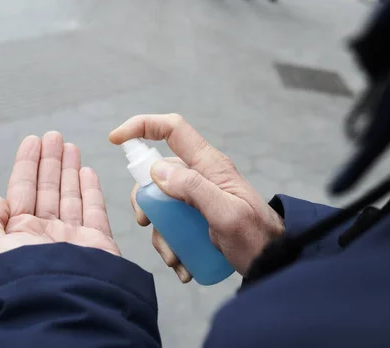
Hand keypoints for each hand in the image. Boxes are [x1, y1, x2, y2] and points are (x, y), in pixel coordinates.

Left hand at [0, 132, 119, 275]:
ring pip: (70, 194)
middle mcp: (45, 233)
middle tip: (54, 136)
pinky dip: (91, 189)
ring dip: (70, 169)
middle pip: (48, 187)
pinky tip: (87, 171)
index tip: (33, 141)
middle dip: (50, 160)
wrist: (61, 301)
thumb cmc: (23, 276)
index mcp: (19, 233)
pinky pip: (94, 209)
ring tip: (70, 146)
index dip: (27, 164)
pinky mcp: (96, 241)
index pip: (22, 190)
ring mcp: (72, 236)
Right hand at [109, 114, 284, 281]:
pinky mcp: (198, 215)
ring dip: (160, 232)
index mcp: (209, 164)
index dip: (142, 126)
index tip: (116, 139)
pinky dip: (170, 243)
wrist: (273, 261)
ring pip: (161, 202)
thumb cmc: (256, 237)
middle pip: (157, 171)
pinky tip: (182, 264)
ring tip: (174, 258)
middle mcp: (201, 174)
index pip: (173, 129)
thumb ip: (193, 188)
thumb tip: (156, 169)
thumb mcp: (225, 214)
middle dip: (146, 200)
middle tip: (147, 222)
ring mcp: (199, 195)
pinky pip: (172, 222)